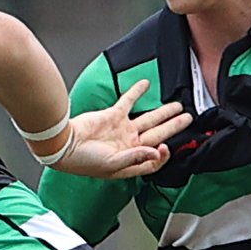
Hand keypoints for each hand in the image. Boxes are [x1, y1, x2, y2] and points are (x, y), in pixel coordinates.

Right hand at [50, 81, 191, 179]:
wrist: (63, 145)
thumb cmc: (82, 161)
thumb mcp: (112, 165)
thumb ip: (136, 157)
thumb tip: (157, 151)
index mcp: (129, 161)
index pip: (154, 159)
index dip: (163, 155)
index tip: (167, 147)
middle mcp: (128, 145)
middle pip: (157, 135)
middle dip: (173, 127)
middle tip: (187, 119)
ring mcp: (121, 130)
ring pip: (148, 119)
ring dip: (163, 112)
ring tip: (177, 106)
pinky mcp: (112, 116)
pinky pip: (128, 102)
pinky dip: (137, 92)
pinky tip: (146, 84)